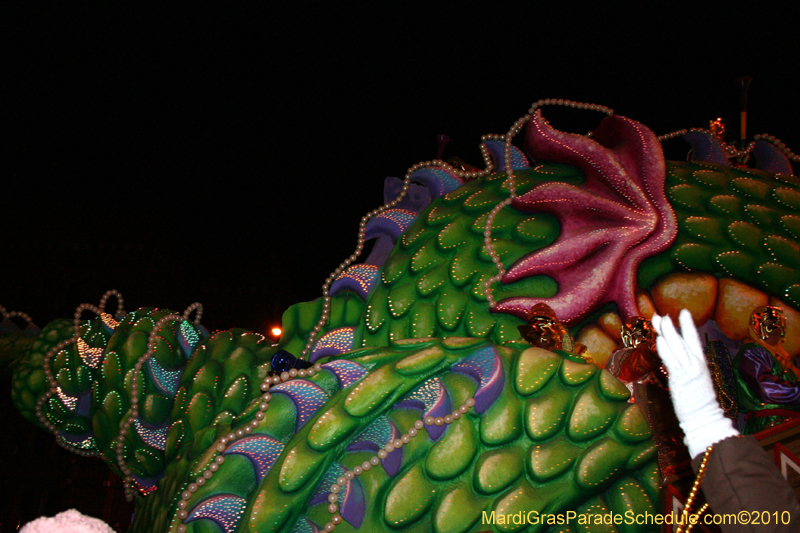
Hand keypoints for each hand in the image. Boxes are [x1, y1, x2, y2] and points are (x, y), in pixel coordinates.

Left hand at [651, 310, 737, 457]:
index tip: (683, 312)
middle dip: (672, 327)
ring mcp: (689, 371)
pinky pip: (672, 361)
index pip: (694, 340)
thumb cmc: (700, 405)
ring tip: (658, 320)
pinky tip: (659, 340)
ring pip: (676, 347)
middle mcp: (696, 365)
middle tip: (661, 315)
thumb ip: (688, 370)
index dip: (688, 326)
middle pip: (683, 340)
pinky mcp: (681, 379)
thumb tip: (678, 363)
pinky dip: (666, 349)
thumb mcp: (696, 383)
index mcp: (701, 364)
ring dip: (666, 332)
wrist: (706, 418)